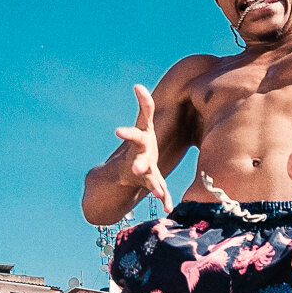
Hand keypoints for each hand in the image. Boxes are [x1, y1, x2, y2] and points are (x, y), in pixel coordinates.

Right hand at [112, 83, 173, 205]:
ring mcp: (145, 171)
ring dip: (153, 185)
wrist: (129, 172)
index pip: (135, 130)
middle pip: (138, 155)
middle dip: (136, 158)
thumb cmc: (141, 143)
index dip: (130, 126)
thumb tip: (137, 85)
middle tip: (132, 162)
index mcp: (140, 140)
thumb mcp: (143, 125)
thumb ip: (144, 107)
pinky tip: (169, 207)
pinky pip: (160, 191)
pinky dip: (165, 199)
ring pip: (149, 178)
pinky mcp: (152, 183)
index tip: (122, 121)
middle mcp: (140, 155)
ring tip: (159, 193)